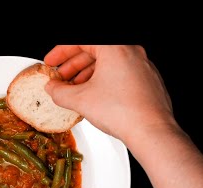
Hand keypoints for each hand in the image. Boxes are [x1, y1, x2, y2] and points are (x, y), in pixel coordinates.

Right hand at [44, 45, 177, 144]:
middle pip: (95, 51)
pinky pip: (121, 74)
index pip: (81, 42)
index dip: (61, 52)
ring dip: (87, 74)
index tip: (52, 62)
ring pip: (108, 63)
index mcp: (115, 48)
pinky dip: (104, 81)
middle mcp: (131, 52)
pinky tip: (95, 97)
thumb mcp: (81, 100)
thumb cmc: (124, 112)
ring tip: (75, 89)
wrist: (150, 131)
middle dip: (73, 65)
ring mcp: (142, 66)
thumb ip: (60, 92)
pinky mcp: (148, 81)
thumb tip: (52, 89)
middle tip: (60, 78)